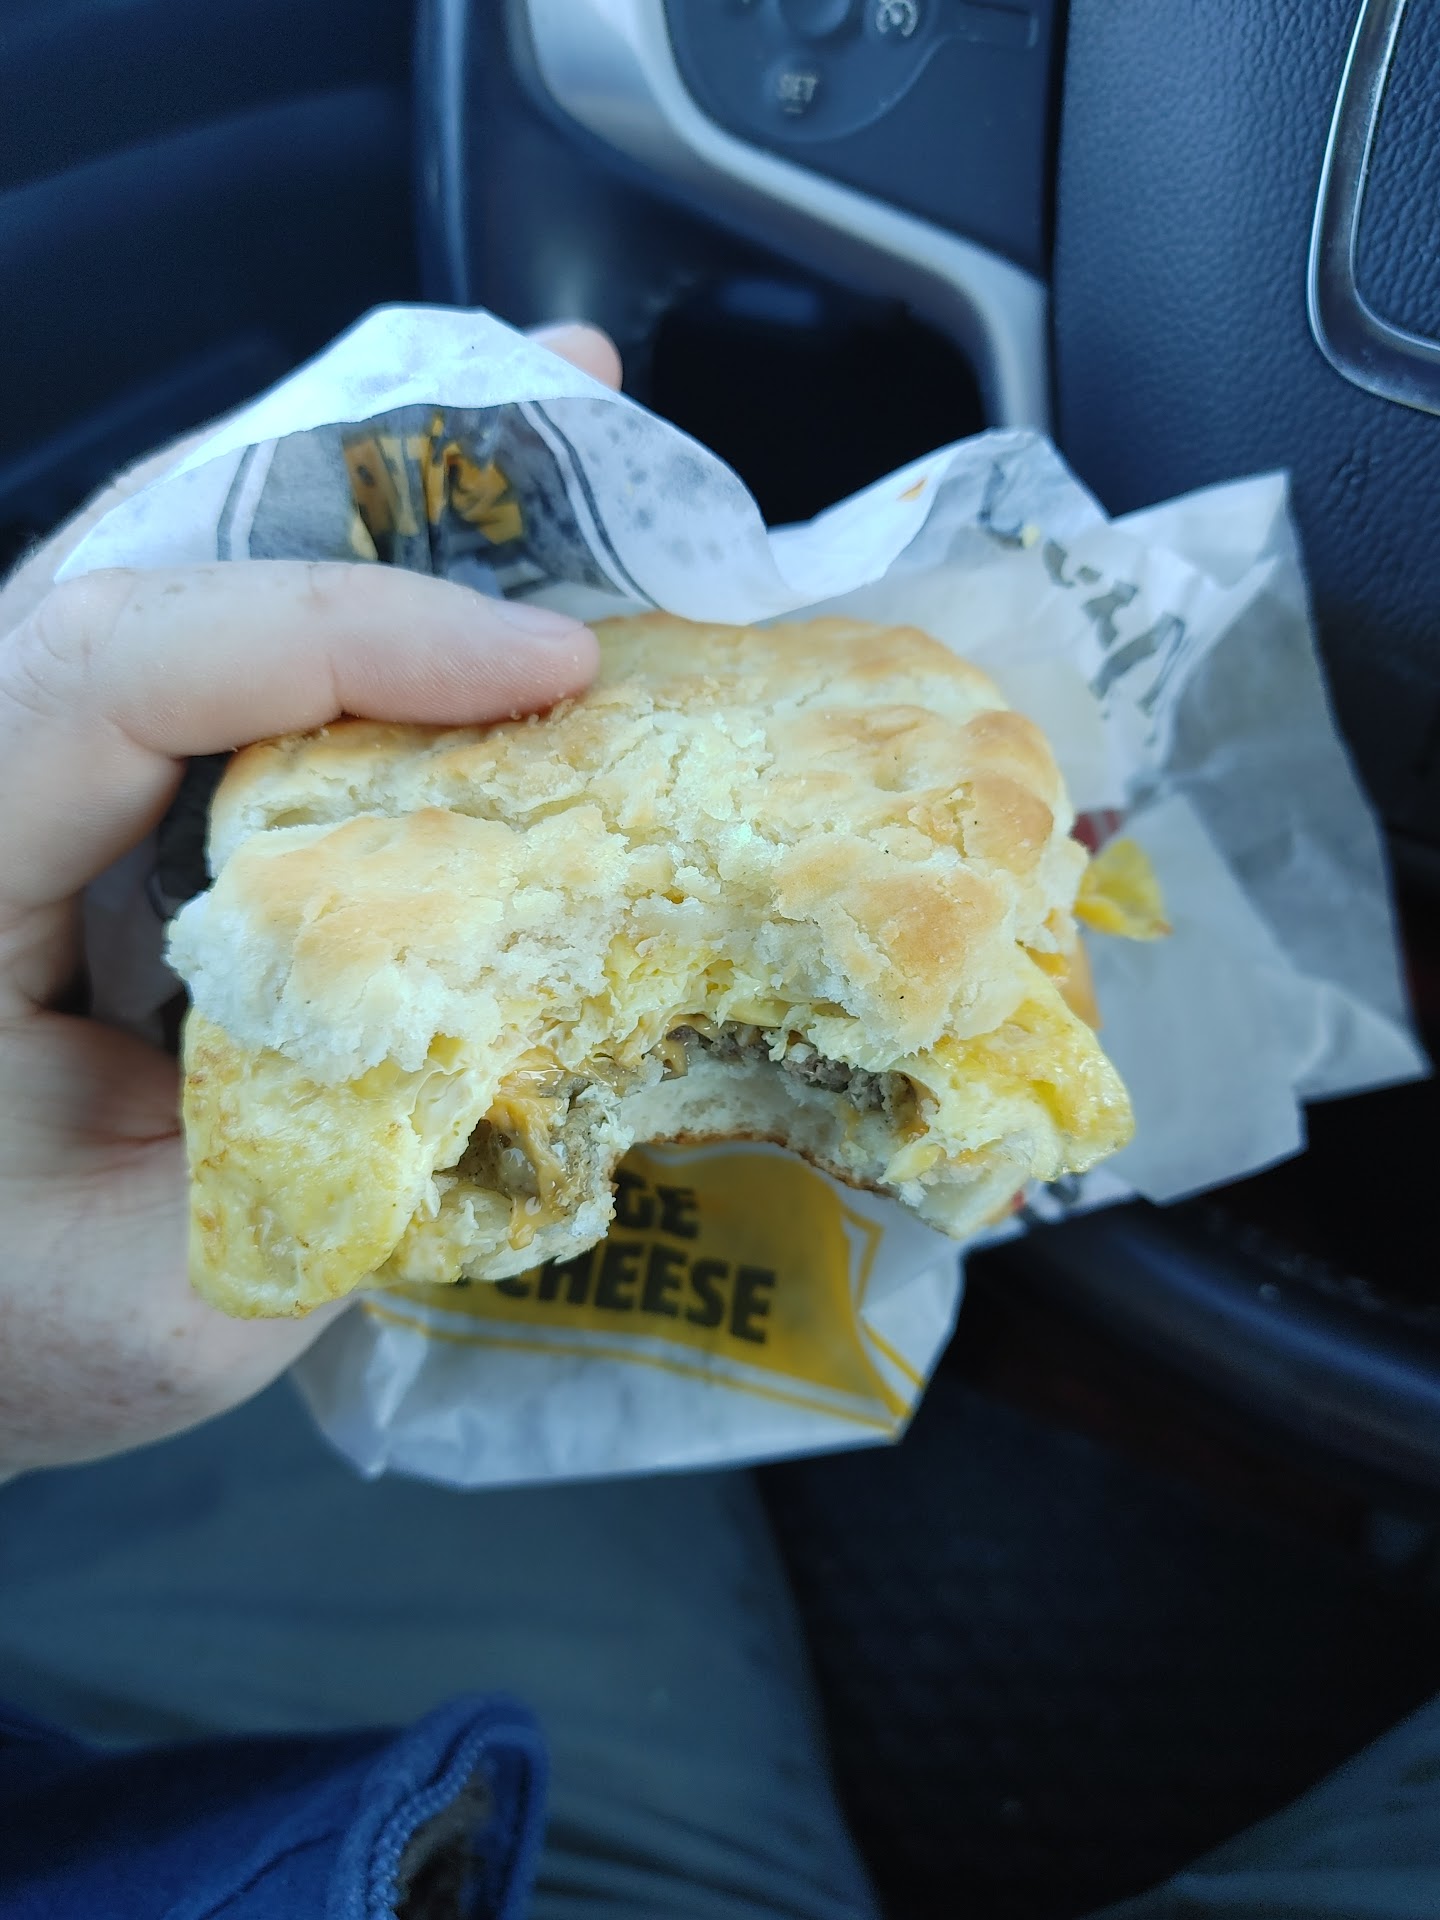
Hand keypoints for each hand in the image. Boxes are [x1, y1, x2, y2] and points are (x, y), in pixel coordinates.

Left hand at [0, 321, 620, 1474]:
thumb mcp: (159, 1311)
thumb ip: (331, 1181)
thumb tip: (526, 1021)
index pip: (117, 671)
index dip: (345, 639)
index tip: (546, 668)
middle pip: (149, 551)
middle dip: (381, 481)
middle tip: (579, 399)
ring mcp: (21, 767)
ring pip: (177, 566)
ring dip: (369, 501)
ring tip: (547, 419)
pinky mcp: (79, 787)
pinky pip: (204, 647)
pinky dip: (341, 596)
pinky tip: (460, 561)